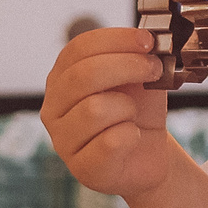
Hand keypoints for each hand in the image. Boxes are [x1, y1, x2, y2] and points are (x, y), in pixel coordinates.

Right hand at [42, 27, 177, 198]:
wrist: (148, 155)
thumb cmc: (138, 112)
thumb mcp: (138, 78)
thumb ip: (136, 57)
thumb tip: (147, 39)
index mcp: (62, 78)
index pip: (78, 49)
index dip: (115, 39)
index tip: (147, 40)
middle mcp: (53, 108)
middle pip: (83, 76)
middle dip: (127, 66)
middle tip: (154, 69)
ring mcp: (63, 141)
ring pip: (94, 109)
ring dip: (128, 107)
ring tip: (133, 115)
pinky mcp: (82, 168)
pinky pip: (110, 142)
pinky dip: (131, 135)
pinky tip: (132, 137)